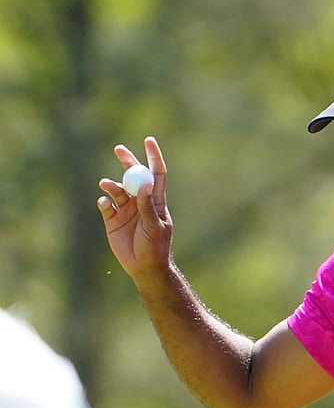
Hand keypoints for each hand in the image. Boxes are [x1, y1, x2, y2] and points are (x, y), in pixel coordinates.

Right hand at [97, 136, 172, 278]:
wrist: (143, 266)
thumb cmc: (155, 247)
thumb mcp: (153, 226)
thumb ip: (148, 205)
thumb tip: (146, 184)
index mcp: (156, 200)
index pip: (156, 173)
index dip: (153, 157)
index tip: (148, 140)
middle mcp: (140, 201)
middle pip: (133, 176)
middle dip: (127, 161)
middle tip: (119, 148)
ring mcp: (126, 209)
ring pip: (117, 189)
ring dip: (111, 184)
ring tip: (106, 185)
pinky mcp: (112, 219)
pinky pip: (106, 204)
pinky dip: (103, 201)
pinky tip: (104, 203)